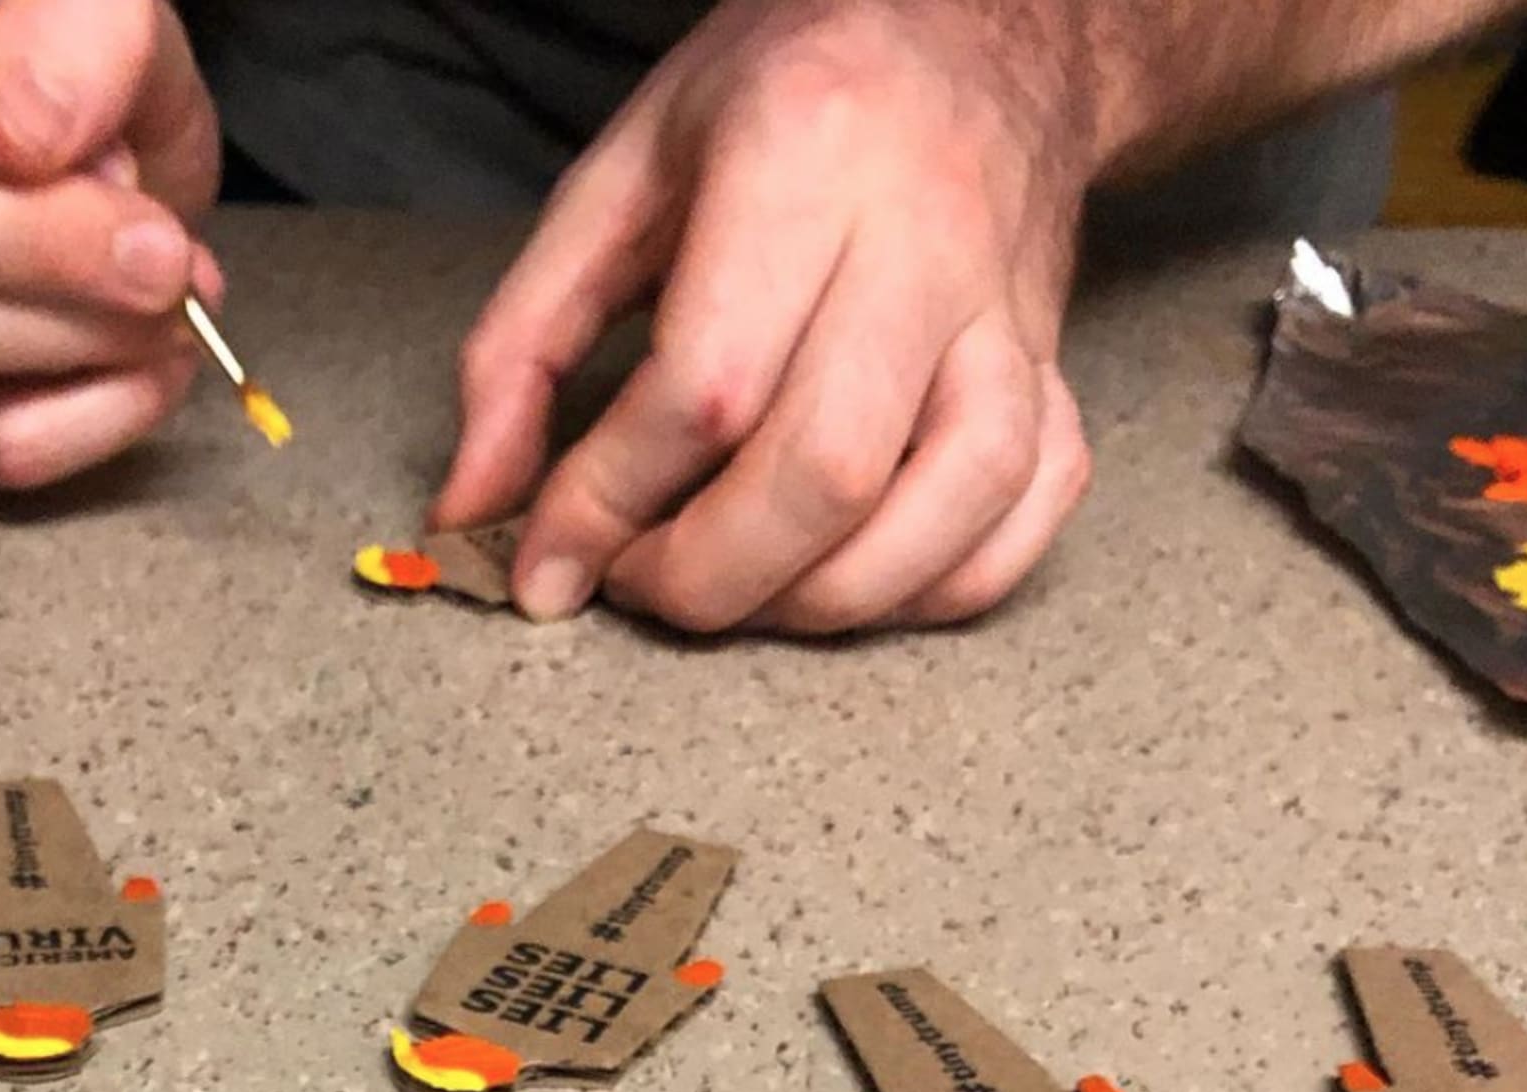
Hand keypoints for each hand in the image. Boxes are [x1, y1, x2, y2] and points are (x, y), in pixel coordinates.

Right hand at [0, 0, 220, 487]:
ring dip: (86, 332)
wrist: (99, 150)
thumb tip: (24, 137)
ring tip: (170, 302)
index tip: (121, 148)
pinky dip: (92, 419)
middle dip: (48, 246)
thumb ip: (73, 31)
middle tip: (166, 258)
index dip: (19, 105)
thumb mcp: (103, 7)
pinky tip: (151, 371)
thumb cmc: (79, 66)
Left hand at [434, 0, 1097, 633]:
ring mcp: (1009, 310)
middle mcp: (924, 236)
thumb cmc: (783, 99)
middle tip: (641, 583)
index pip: (703, 388)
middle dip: (710, 575)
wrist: (977, 29)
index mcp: (801, 153)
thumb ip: (522, 344)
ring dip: (824, 600)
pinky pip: (1028, 508)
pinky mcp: (1054, 364)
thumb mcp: (620, 178)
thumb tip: (472, 507)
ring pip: (949, 507)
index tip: (547, 568)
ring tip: (741, 590)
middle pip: (827, 472)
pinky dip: (942, 582)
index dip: (607, 506)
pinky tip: (856, 574)